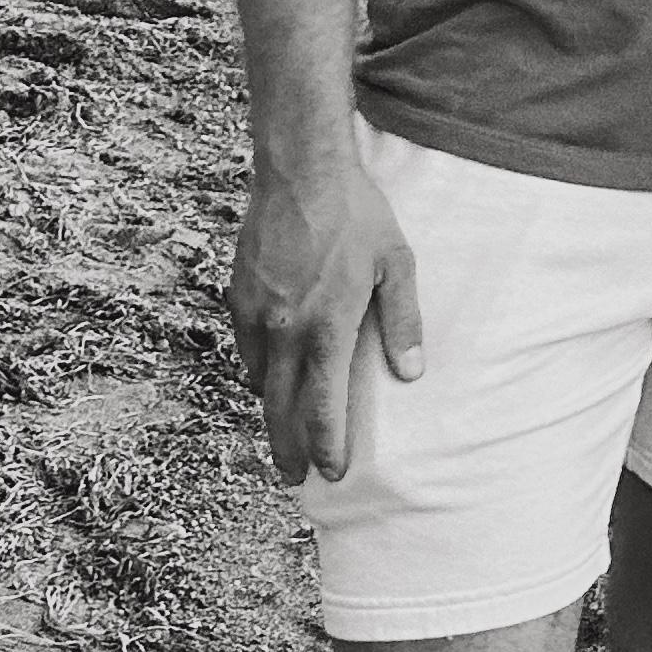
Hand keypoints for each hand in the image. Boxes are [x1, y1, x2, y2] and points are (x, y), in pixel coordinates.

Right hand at [227, 159, 422, 482]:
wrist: (302, 172)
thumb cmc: (357, 214)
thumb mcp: (396, 262)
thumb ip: (403, 320)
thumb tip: (412, 372)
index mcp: (327, 326)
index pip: (322, 406)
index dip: (327, 445)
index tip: (332, 473)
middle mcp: (285, 329)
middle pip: (281, 408)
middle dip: (288, 449)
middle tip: (294, 478)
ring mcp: (256, 314)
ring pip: (260, 381)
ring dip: (271, 411)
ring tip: (284, 431)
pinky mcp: (238, 297)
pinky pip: (247, 350)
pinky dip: (259, 371)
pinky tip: (270, 376)